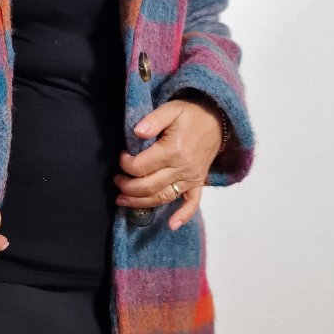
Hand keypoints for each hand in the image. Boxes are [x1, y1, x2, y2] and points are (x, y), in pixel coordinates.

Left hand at [114, 99, 223, 229]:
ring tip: (122, 200)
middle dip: (127, 186)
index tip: (122, 156)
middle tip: (116, 180)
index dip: (126, 164)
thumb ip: (153, 120)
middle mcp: (183, 168)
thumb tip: (136, 132)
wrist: (217, 119)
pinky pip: (192, 203)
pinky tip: (171, 225)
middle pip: (149, 186)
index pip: (141, 166)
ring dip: (140, 203)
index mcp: (173, 150)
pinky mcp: (198, 183)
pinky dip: (183, 215)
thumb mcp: (171, 108)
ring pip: (163, 197)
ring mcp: (191, 178)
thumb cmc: (190, 113)